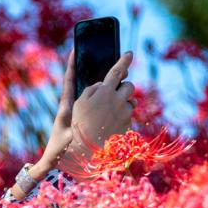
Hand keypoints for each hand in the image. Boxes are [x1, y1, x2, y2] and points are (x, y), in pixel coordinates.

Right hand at [59, 50, 134, 175]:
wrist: (84, 154)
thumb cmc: (76, 127)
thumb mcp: (76, 104)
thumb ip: (91, 89)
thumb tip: (103, 84)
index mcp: (104, 93)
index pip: (117, 71)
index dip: (123, 60)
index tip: (129, 53)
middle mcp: (118, 102)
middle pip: (129, 86)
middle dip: (123, 87)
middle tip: (113, 94)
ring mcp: (125, 115)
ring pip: (131, 102)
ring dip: (123, 104)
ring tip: (108, 114)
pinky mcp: (129, 127)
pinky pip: (129, 117)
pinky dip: (122, 118)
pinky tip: (109, 126)